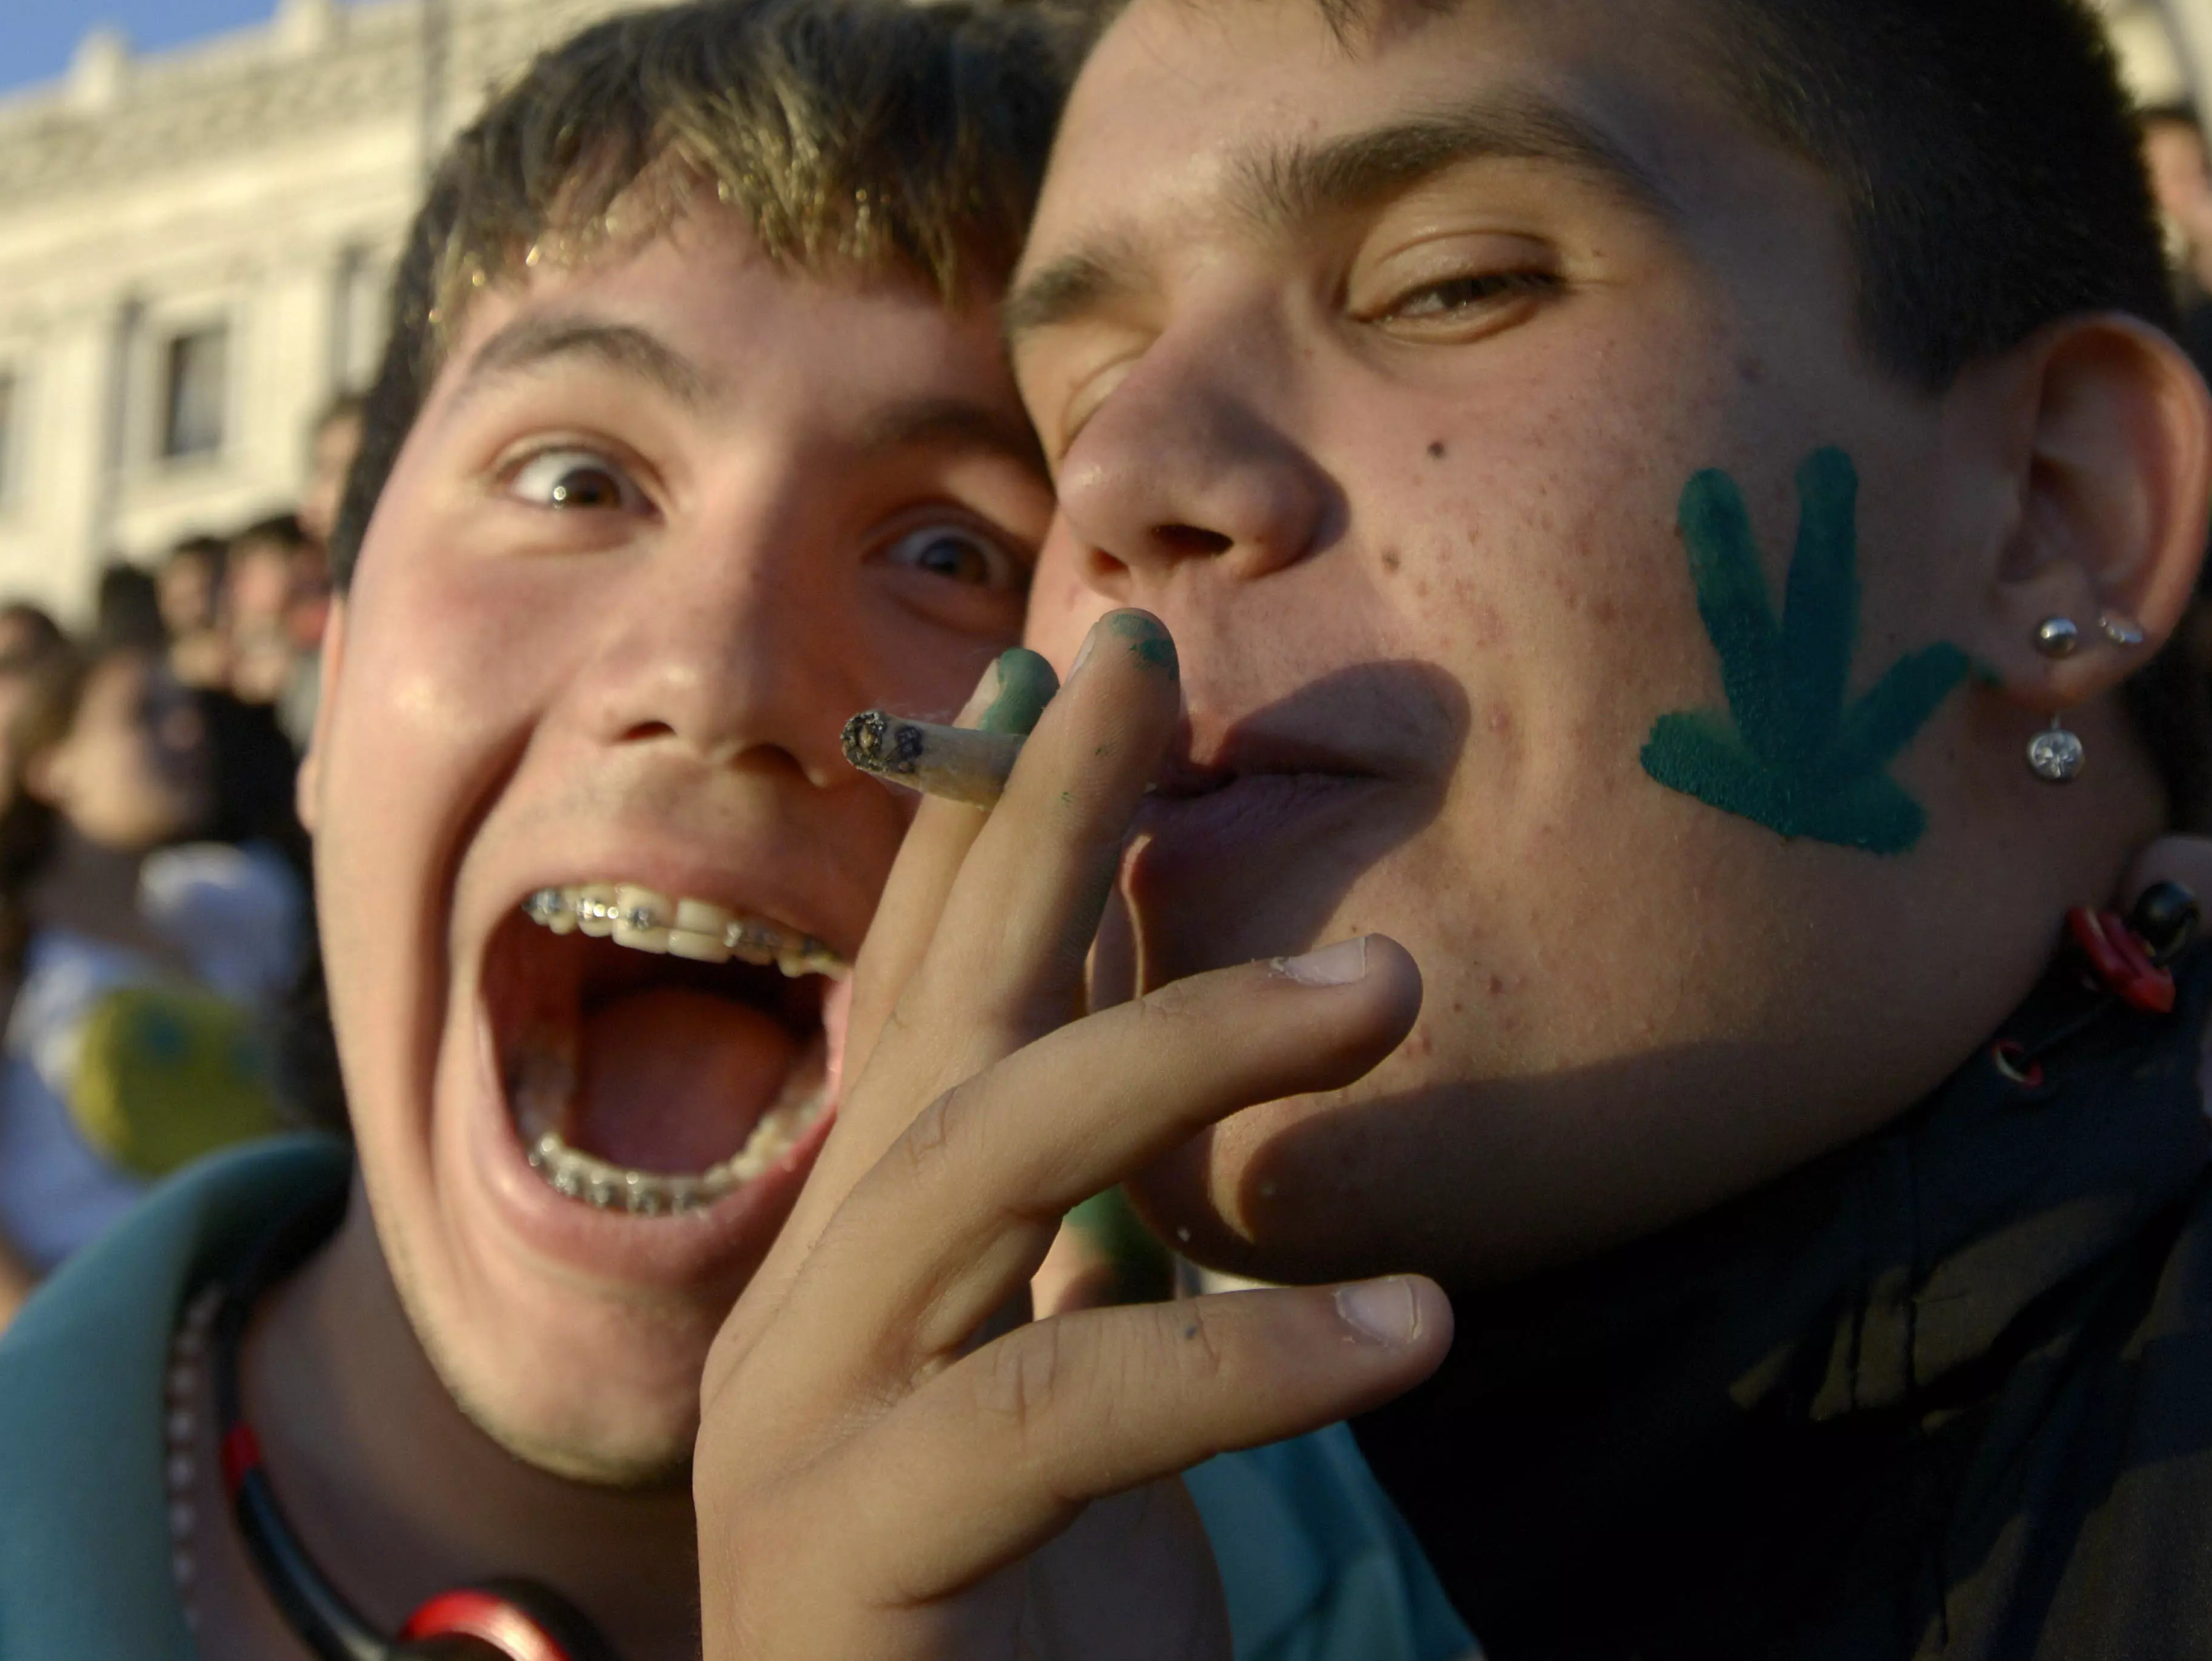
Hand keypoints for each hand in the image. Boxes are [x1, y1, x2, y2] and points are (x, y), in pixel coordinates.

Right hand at [695, 616, 1449, 1660]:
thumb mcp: (1084, 1452)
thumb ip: (1085, 1295)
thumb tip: (1146, 1179)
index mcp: (865, 1281)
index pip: (931, 1003)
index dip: (990, 822)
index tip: (1071, 657)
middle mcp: (806, 1321)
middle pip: (933, 1024)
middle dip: (1033, 823)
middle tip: (1144, 655)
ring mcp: (799, 1432)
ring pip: (977, 1170)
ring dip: (1178, 1049)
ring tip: (1389, 981)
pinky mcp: (849, 1555)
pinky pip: (1059, 1412)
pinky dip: (1245, 1357)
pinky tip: (1411, 1326)